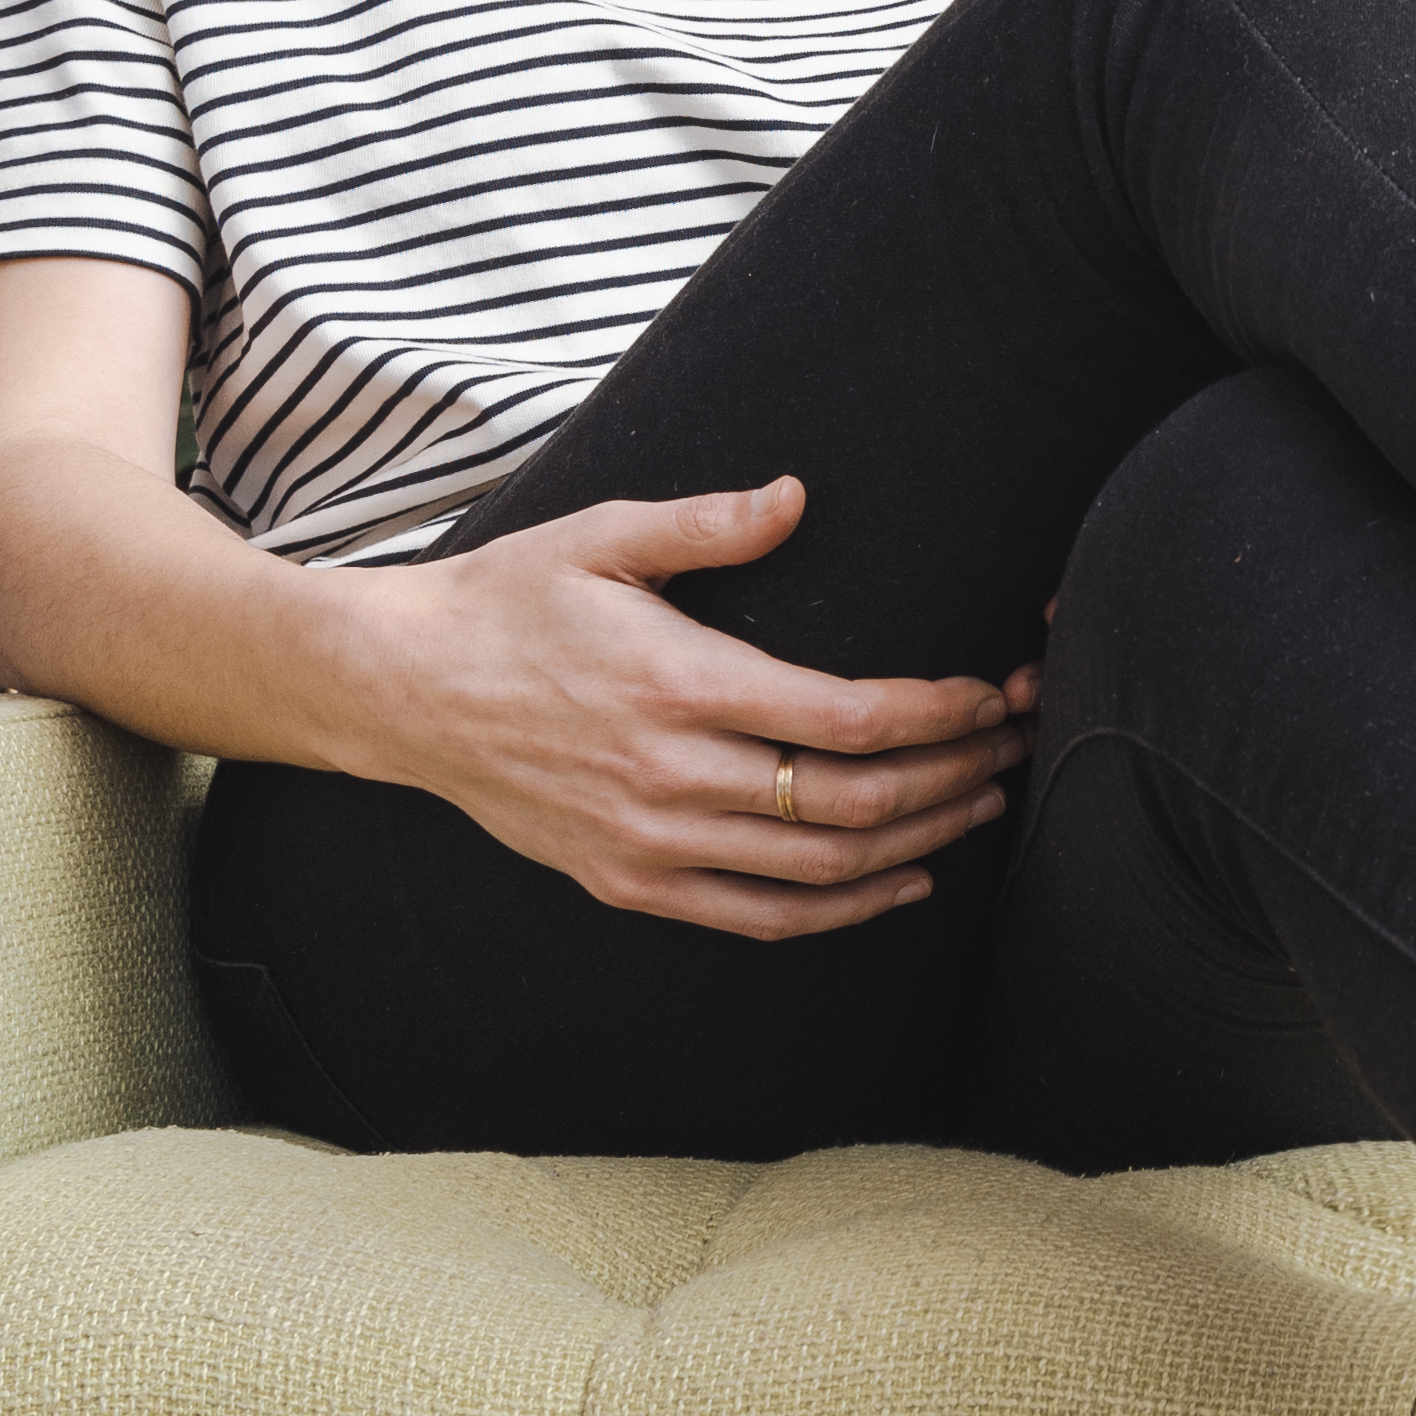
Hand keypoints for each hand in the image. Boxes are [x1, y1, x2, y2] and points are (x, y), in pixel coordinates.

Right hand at [350, 476, 1036, 940]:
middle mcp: (671, 774)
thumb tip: (798, 497)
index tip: (989, 692)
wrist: (402, 690)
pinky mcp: (629, 883)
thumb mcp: (601, 536)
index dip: (936, 712)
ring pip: (819, 867)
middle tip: (1013, 747)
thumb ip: (709, 524)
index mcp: (678, 682)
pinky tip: (900, 881)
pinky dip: (841, 909)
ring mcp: (650, 840)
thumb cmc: (509, 600)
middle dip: (951, 775)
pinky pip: (759, 918)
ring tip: (979, 805)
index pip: (846, 717)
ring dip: (917, 840)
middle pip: (852, 800)